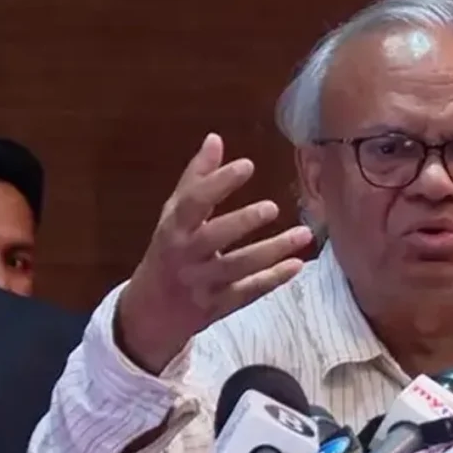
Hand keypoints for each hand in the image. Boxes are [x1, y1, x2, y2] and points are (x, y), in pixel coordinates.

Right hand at [116, 134, 312, 372]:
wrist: (148, 314)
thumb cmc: (168, 253)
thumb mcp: (174, 216)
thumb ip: (196, 179)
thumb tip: (215, 139)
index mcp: (174, 228)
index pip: (193, 203)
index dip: (218, 183)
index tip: (247, 165)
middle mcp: (186, 256)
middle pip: (213, 238)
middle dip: (242, 222)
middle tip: (272, 207)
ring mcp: (202, 284)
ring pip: (238, 268)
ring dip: (272, 252)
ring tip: (304, 234)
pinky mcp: (218, 306)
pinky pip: (248, 292)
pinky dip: (273, 280)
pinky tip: (298, 264)